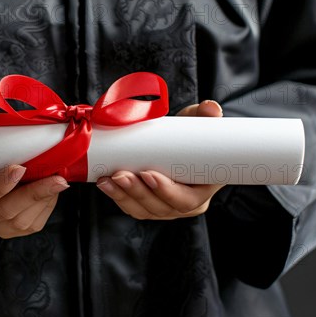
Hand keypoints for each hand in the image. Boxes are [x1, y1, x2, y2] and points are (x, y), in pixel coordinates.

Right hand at [0, 165, 68, 238]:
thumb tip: (26, 137)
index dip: (0, 186)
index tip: (20, 168)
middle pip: (2, 212)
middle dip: (34, 194)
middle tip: (57, 179)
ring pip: (18, 223)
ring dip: (43, 201)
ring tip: (58, 182)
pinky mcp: (2, 232)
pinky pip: (29, 226)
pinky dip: (44, 208)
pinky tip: (51, 193)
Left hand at [96, 100, 224, 219]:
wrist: (180, 142)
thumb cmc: (194, 136)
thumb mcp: (201, 124)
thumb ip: (206, 115)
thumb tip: (210, 107)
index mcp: (203, 190)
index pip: (186, 201)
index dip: (166, 191)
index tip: (148, 173)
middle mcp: (185, 204)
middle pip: (160, 207)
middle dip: (137, 192)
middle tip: (120, 174)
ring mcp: (165, 207)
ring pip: (142, 209)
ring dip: (123, 195)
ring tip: (108, 179)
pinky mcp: (147, 205)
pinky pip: (131, 206)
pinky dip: (117, 196)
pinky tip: (104, 183)